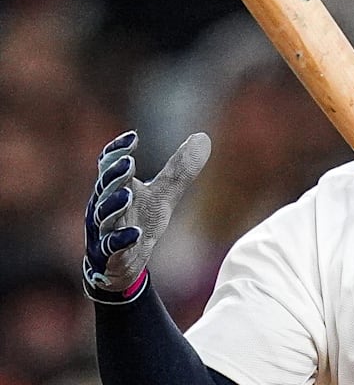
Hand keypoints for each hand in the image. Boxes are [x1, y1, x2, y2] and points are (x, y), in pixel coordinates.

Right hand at [82, 130, 210, 303]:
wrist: (123, 265)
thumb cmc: (139, 221)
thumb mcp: (163, 195)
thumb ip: (179, 170)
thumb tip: (202, 137)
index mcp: (114, 188)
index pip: (109, 164)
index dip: (117, 150)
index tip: (132, 137)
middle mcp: (103, 206)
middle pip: (104, 187)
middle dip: (114, 175)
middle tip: (128, 162)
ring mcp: (103, 231)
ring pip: (103, 215)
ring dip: (114, 204)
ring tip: (128, 193)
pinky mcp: (108, 255)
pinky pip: (111, 246)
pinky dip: (121, 239)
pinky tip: (135, 233)